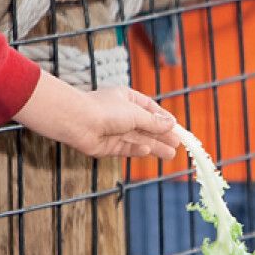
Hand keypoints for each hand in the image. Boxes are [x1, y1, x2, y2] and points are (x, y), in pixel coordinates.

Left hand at [13, 76, 178, 158]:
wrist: (77, 122)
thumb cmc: (105, 110)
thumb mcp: (136, 114)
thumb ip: (154, 122)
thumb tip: (171, 124)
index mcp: (127, 99)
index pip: (150, 109)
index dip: (164, 119)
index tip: (176, 127)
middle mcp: (121, 115)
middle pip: (147, 127)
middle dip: (162, 136)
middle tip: (178, 144)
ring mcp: (115, 131)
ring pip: (139, 140)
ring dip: (155, 146)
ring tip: (171, 155)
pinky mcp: (109, 146)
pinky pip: (127, 149)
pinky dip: (137, 150)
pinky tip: (148, 151)